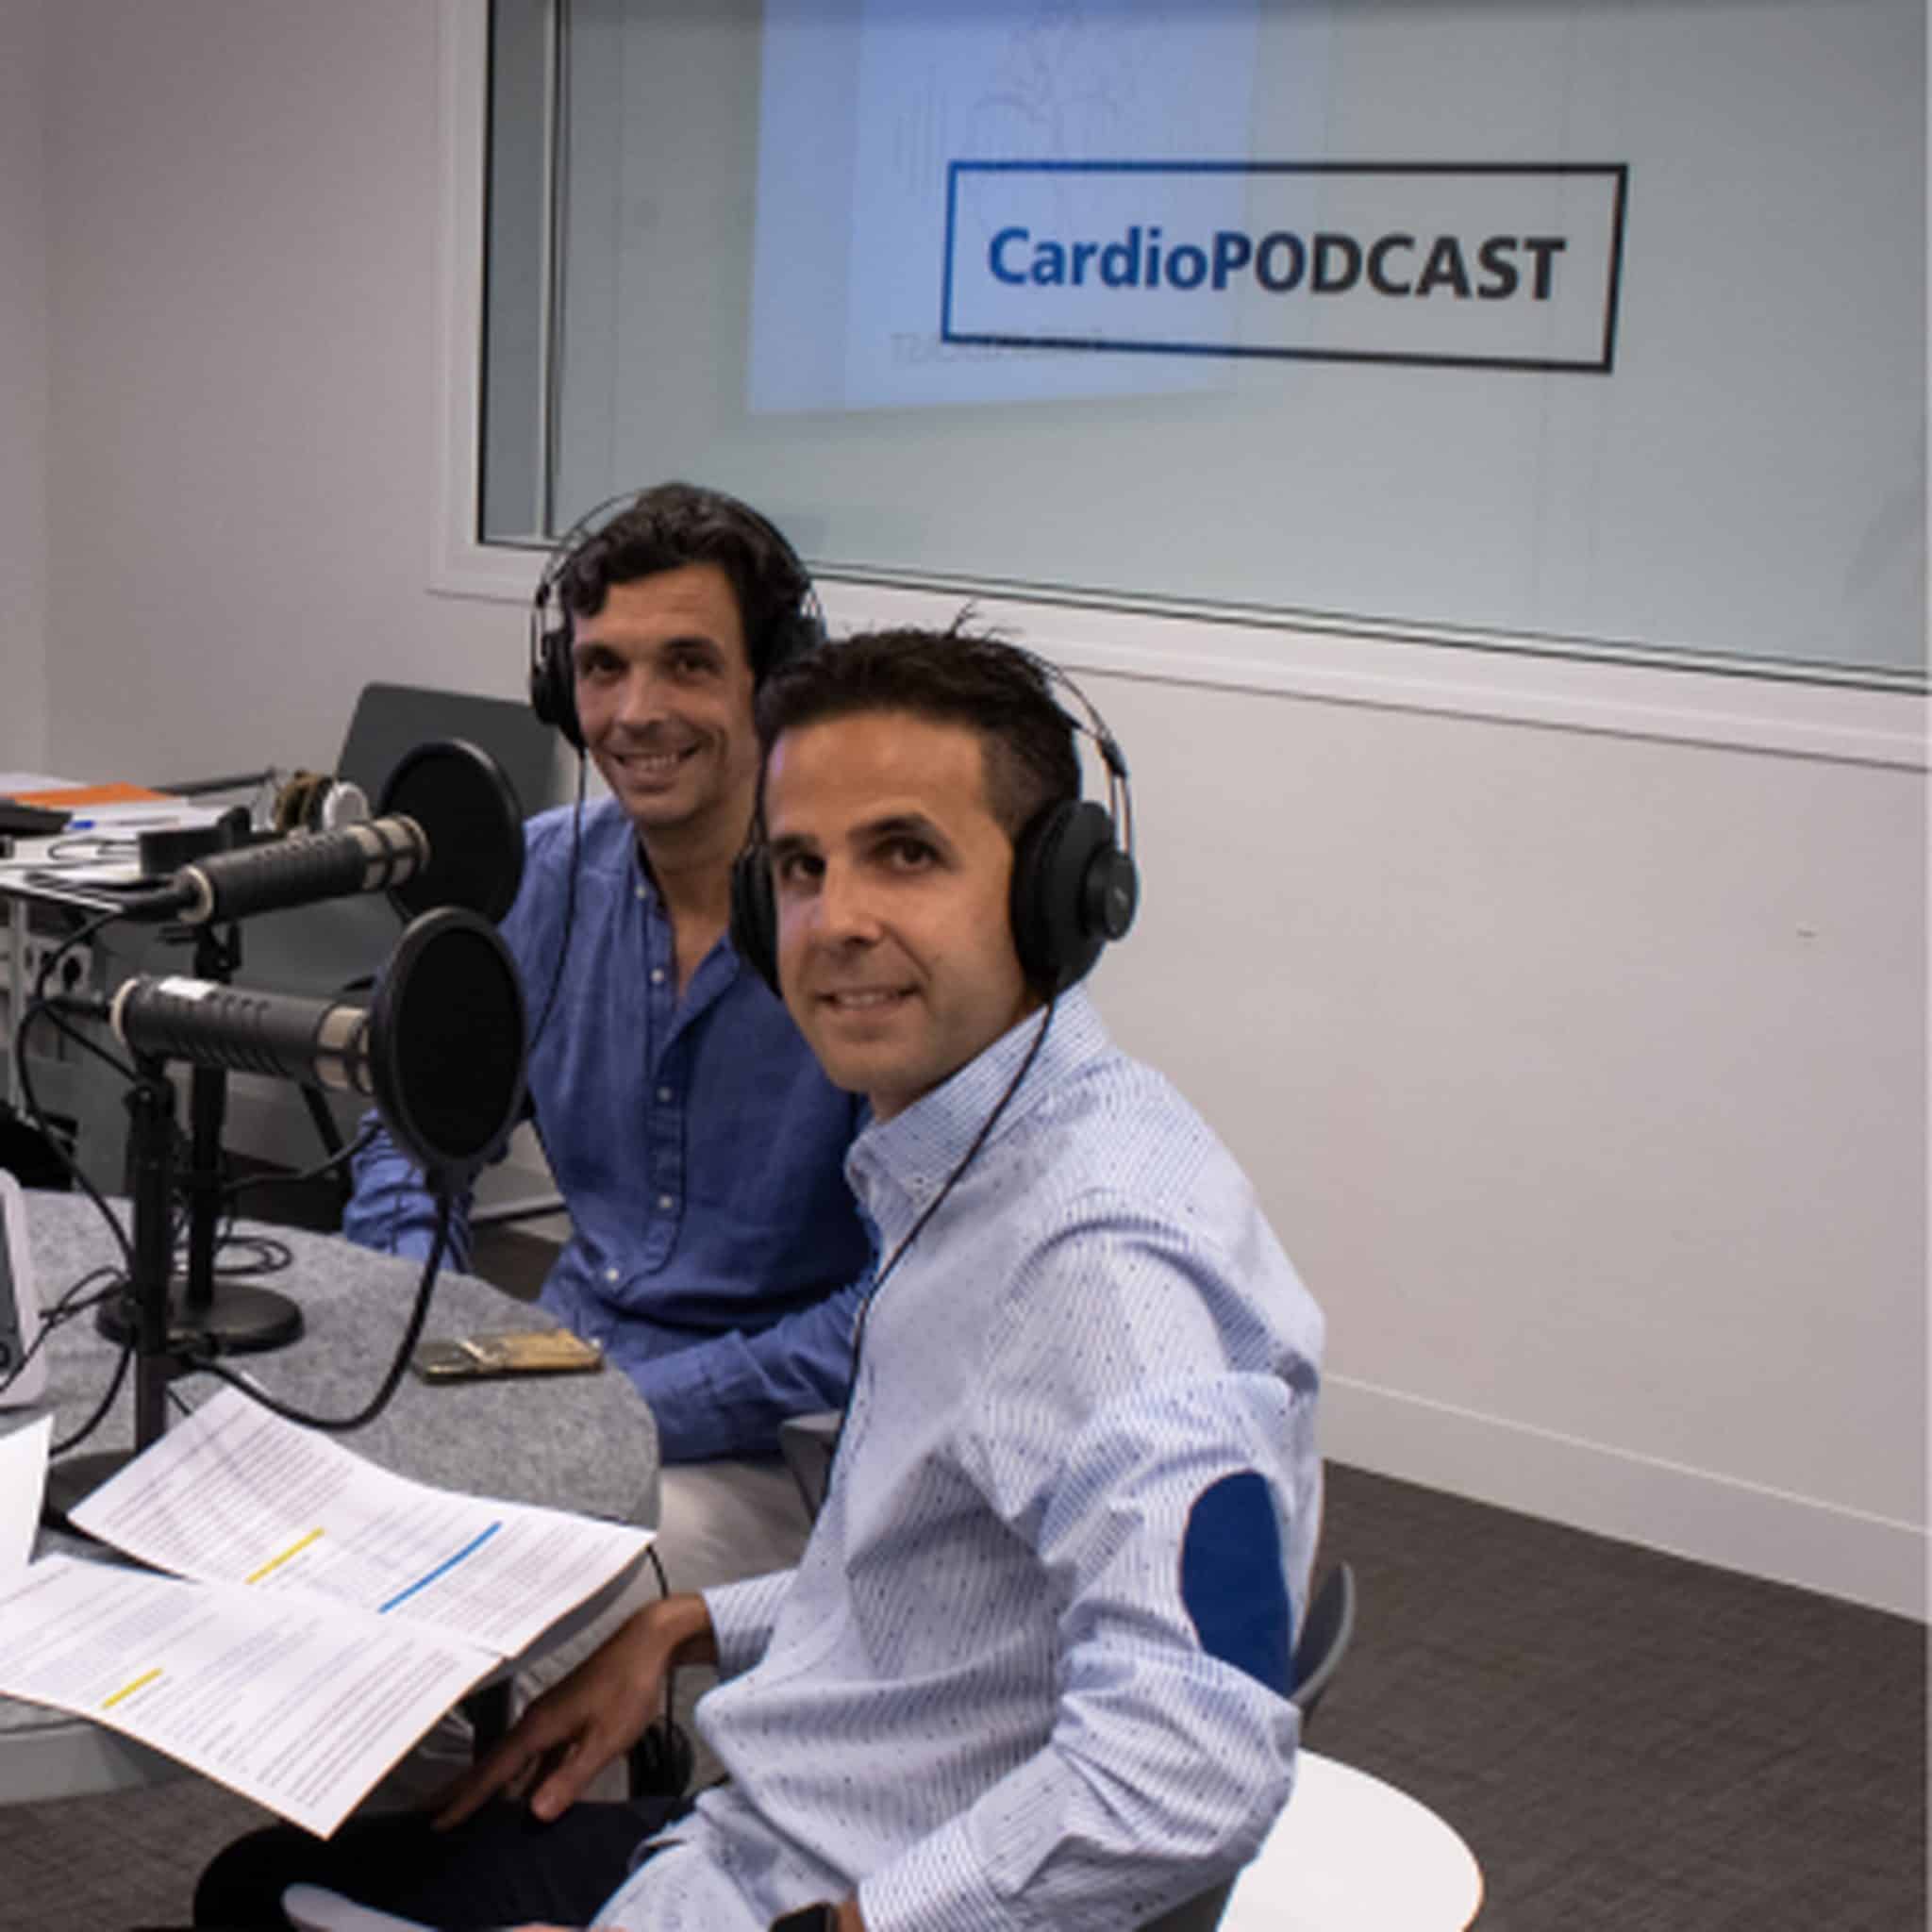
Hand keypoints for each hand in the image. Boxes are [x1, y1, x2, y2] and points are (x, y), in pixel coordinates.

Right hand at [435, 1591, 716, 1827]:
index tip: (440, 1821)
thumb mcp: (603, 1739)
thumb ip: (570, 1776)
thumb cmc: (629, 1683)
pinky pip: (537, 1753)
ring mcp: (551, 1716)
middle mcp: (538, 1720)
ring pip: (515, 1759)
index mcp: (539, 1727)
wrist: (648, 1643)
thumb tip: (537, 1812)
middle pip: (494, 1763)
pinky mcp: (567, 1716)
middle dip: (466, 1789)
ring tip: (472, 1807)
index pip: (494, 1772)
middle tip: (436, 1813)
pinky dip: (525, 1775)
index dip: (466, 1799)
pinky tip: (529, 1791)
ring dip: (494, 1784)